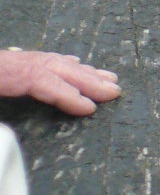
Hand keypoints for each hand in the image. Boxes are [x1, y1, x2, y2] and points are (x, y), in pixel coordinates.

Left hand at [0, 50, 120, 116]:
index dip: (67, 93)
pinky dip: (62, 63)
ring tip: (107, 78)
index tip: (90, 108)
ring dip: (80, 70)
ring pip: (50, 60)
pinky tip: (75, 63)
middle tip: (115, 91)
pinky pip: (40, 59)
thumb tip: (15, 136)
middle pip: (53, 66)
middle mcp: (7, 64)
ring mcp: (6, 62)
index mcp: (1, 74)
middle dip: (86, 78)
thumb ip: (2, 127)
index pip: (40, 79)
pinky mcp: (5, 65)